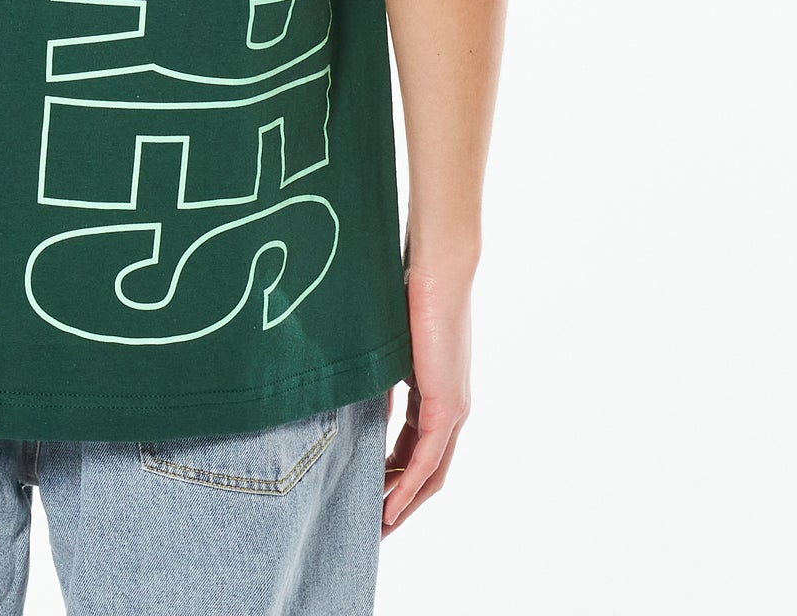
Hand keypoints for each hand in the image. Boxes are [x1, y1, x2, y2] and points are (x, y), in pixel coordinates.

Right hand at [384, 260, 472, 531]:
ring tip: (378, 526)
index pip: (417, 449)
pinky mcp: (447, 404)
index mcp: (434, 392)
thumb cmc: (407, 291)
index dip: (394, 477)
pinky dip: (408, 485)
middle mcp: (450, 406)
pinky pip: (428, 458)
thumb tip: (345, 396)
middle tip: (372, 527)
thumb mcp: (383, 347)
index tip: (369, 498)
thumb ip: (374, 377)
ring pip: (431, 472)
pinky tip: (390, 505)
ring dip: (405, 502)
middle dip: (401, 502)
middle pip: (428, 472)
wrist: (437, 269)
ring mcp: (452, 407)